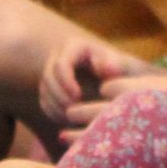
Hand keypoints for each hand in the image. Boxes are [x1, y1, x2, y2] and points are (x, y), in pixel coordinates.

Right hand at [38, 37, 154, 140]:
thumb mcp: (122, 65)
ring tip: (72, 118)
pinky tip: (67, 120)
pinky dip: (53, 112)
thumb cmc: (122, 70)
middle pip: (49, 77)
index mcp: (75, 47)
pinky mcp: (51, 87)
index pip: (61, 63)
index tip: (78, 96)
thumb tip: (109, 68)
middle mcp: (60, 56)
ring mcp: (53, 72)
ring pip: (44, 90)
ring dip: (55, 105)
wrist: (117, 76)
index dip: (66, 81)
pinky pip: (44, 101)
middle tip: (73, 111)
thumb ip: (117, 65)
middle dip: (59, 96)